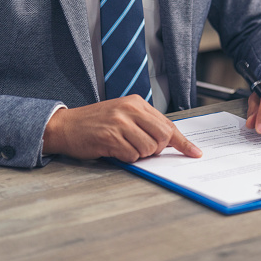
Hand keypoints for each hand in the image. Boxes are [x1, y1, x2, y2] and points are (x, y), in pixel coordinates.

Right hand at [42, 95, 201, 162]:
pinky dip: (126, 158)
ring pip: (148, 149)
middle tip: (143, 148)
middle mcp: (130, 110)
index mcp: (136, 103)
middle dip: (157, 149)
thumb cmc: (96, 123)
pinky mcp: (110, 137)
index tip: (195, 152)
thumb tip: (170, 142)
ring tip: (124, 146)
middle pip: (163, 137)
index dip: (183, 142)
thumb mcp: (123, 115)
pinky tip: (115, 150)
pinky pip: (131, 156)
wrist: (66, 126)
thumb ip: (146, 124)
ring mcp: (119, 123)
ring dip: (139, 154)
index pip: (168, 124)